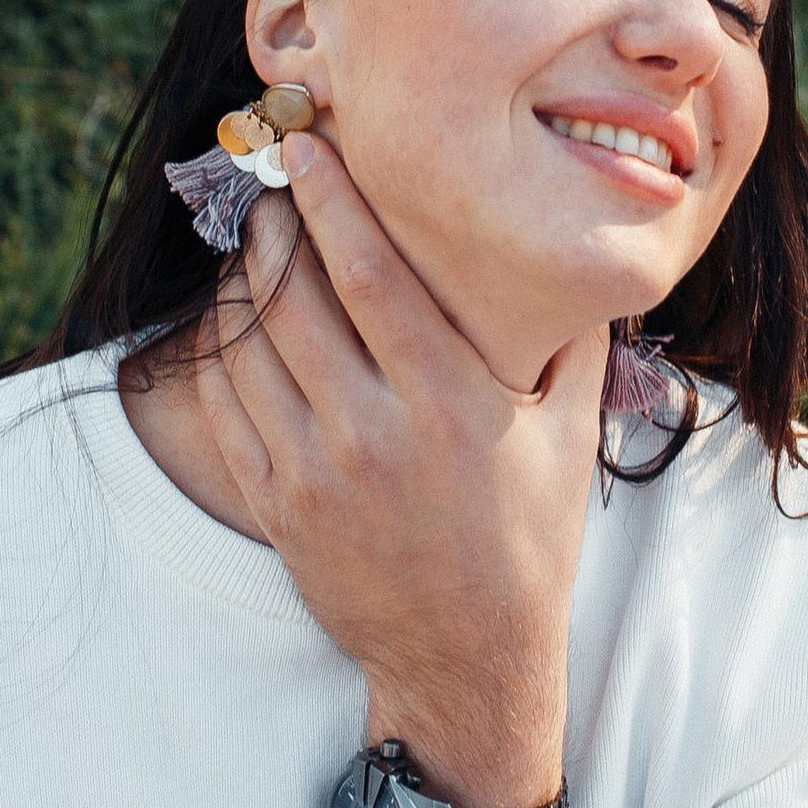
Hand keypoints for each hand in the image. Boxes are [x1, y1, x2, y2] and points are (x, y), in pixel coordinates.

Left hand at [208, 136, 603, 807]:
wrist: (468, 658)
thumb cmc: (528, 538)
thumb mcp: (568, 439)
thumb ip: (573, 346)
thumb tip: (588, 261)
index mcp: (449, 403)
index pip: (372, 277)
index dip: (335, 203)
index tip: (311, 149)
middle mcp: (374, 434)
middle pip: (295, 299)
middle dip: (276, 226)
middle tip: (272, 178)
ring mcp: (315, 474)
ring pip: (248, 347)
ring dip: (241, 280)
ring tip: (253, 239)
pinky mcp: (277, 508)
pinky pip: (227, 408)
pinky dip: (220, 351)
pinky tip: (233, 317)